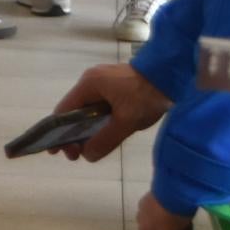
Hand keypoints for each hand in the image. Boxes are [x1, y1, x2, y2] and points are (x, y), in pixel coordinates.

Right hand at [51, 62, 169, 162]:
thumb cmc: (147, 95)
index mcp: (88, 85)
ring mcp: (103, 81)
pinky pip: (99, 106)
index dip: (58, 133)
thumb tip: (87, 155)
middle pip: (74, 111)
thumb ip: (105, 139)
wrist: (172, 74)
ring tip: (92, 147)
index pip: (63, 111)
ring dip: (87, 129)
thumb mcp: (126, 121)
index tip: (59, 152)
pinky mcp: (115, 85)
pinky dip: (98, 121)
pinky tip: (105, 133)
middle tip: (79, 154)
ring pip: (87, 110)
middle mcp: (91, 80)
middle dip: (74, 134)